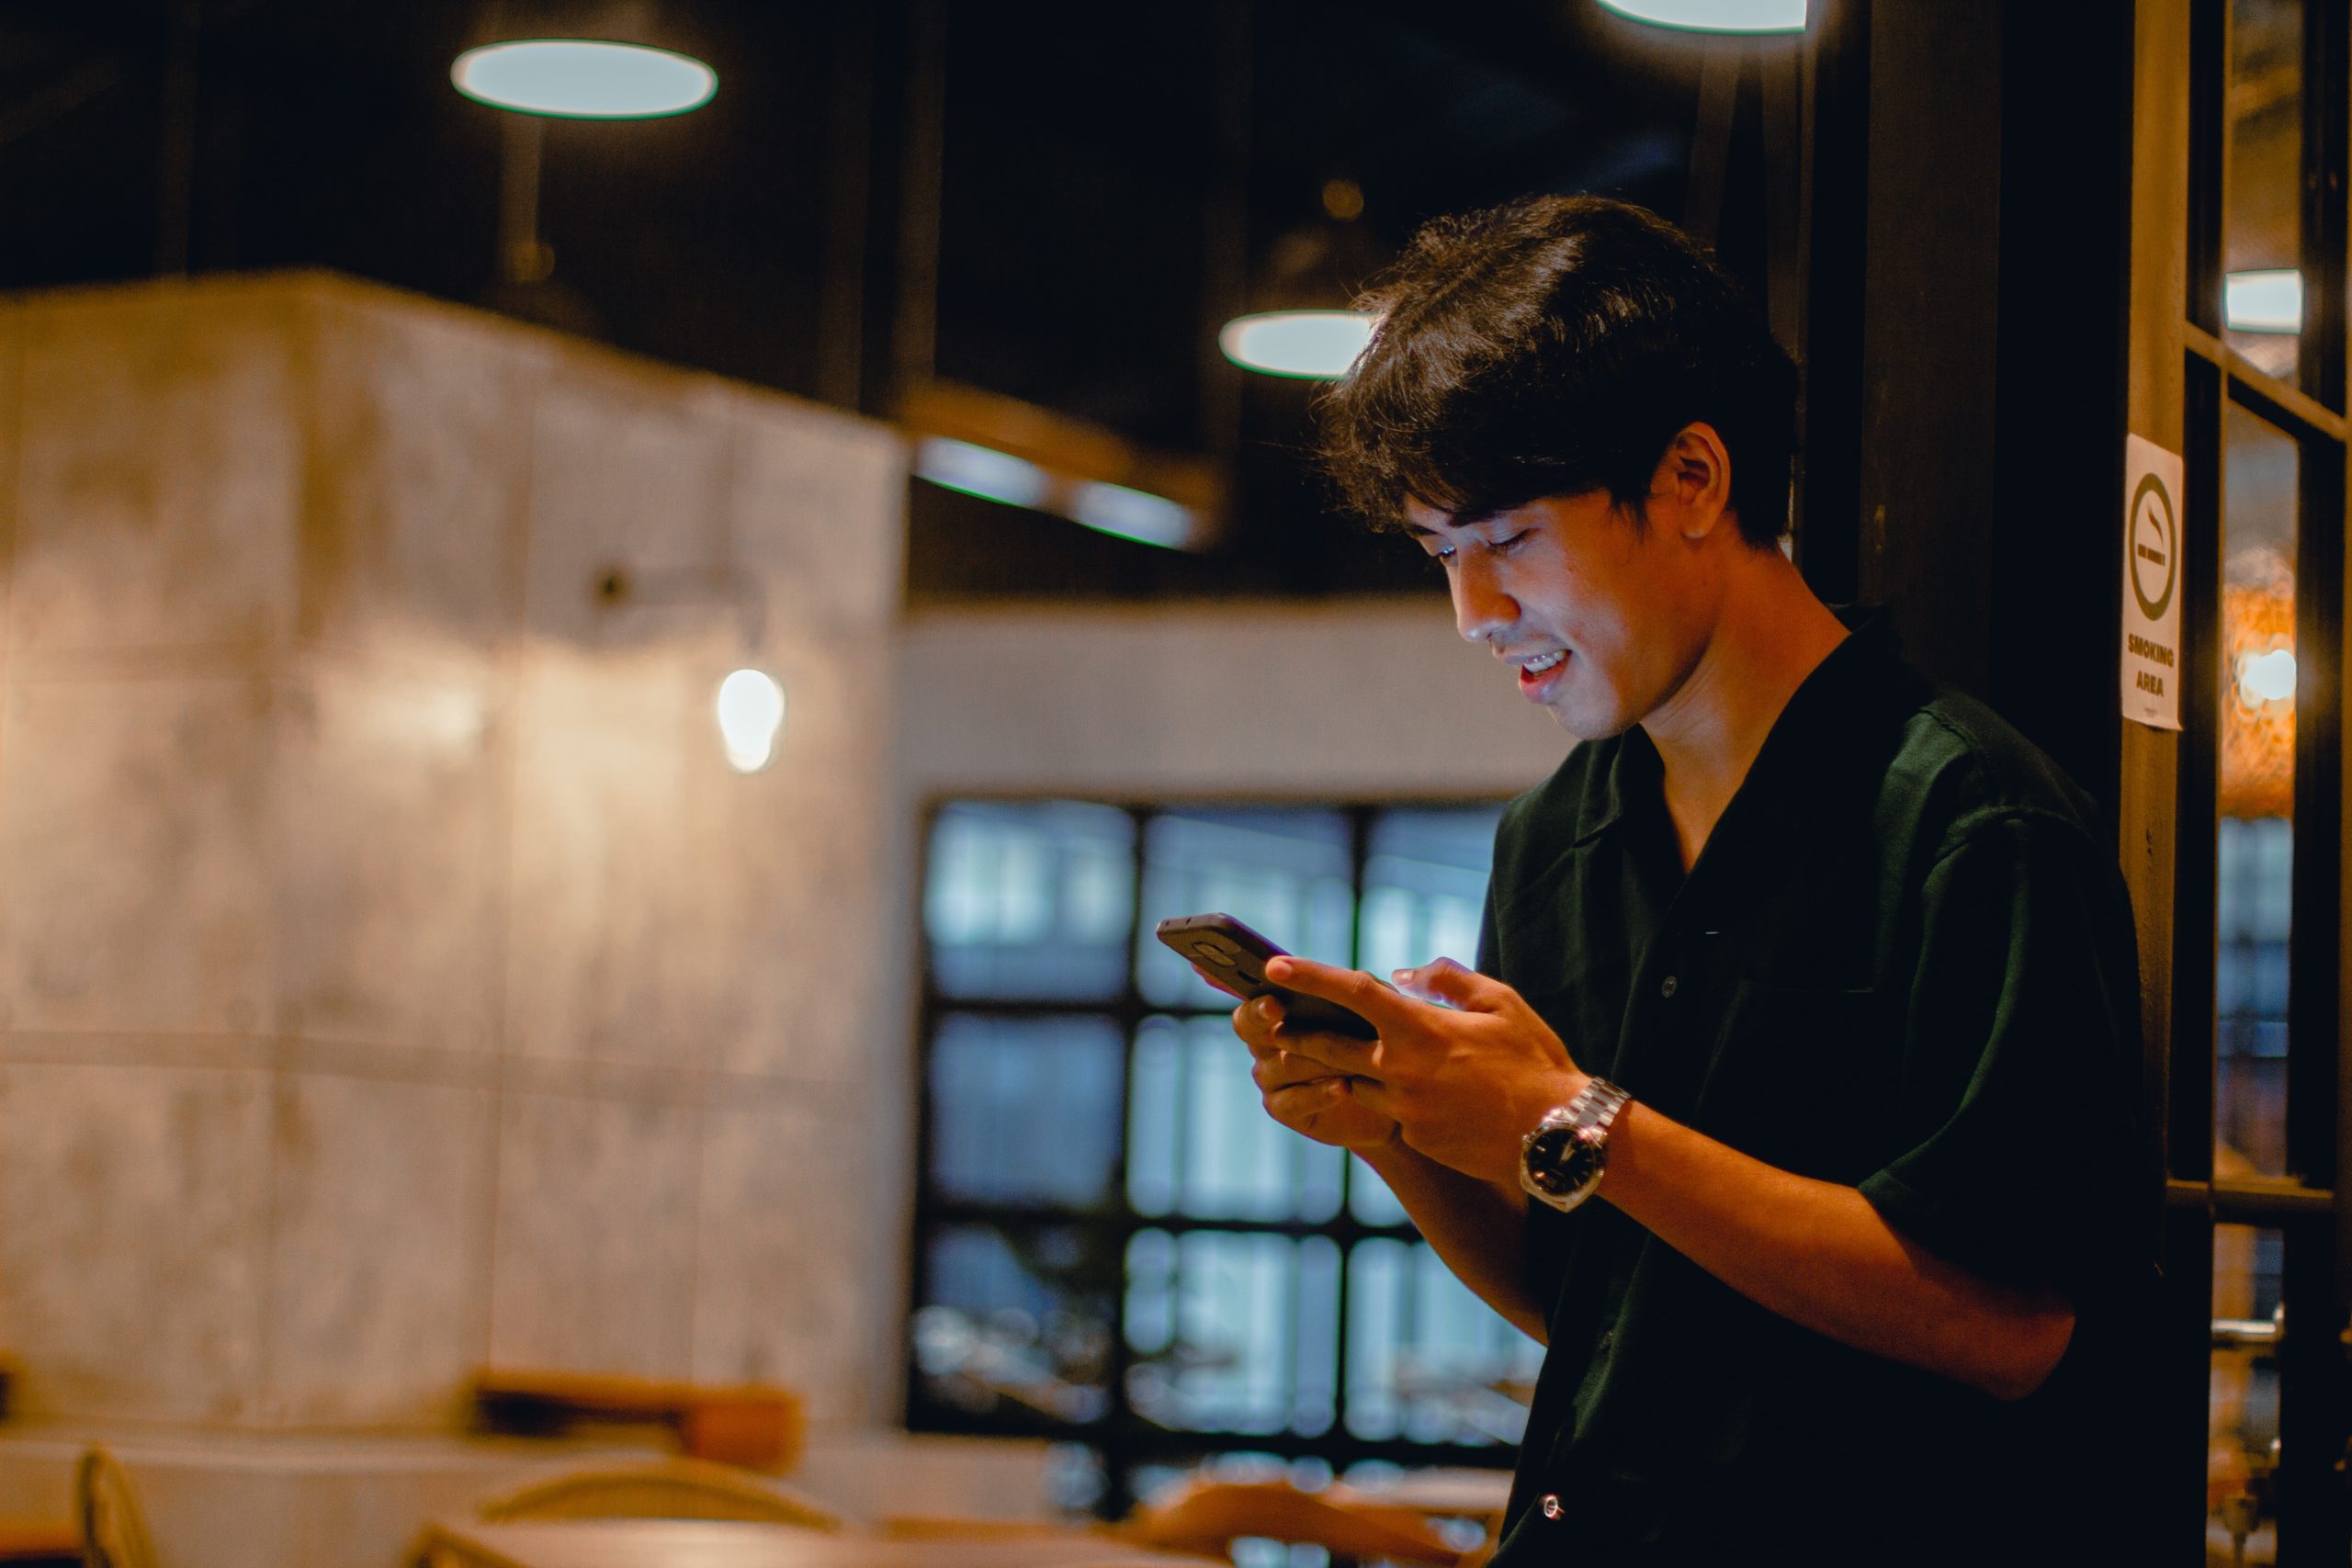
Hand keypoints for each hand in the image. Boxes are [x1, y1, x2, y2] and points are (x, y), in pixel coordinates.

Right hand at [1224, 991, 1401, 1152]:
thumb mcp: (1366, 1012)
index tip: (1275, 999)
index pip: (1252, 1005)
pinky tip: (1345, 1087)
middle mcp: (1265, 1045)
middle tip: (1278, 1009)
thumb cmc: (1371, 1043)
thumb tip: (1346, 977)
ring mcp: (1271, 1079)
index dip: (1258, 1002)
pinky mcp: (1284, 1108)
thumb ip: (1352, 992)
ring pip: (1285, 1063)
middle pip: (1251, 1030)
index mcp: (1275, 1015)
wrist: (1389, 1096)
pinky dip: (1321, 1093)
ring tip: (1350, 1055)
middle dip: (1262, 1017)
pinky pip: (1295, 1101)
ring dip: (1318, 1058)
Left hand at [1260, 954, 1585, 1185]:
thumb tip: (1402, 976)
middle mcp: (1401, 1071)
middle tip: (1274, 1023)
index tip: (1274, 965)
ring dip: (1343, 1069)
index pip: (1350, 992)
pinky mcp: (1416, 1139)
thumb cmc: (1534, 1061)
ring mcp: (1404, 1110)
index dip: (1308, 975)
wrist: (1559, 1136)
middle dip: (1296, 1033)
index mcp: (1419, 1029)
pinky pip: (1389, 1112)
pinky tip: (1415, 1094)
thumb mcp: (1500, 1002)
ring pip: (1354, 1084)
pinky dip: (1390, 1097)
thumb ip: (1446, 980)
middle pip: (1328, 1047)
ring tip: (1333, 1054)